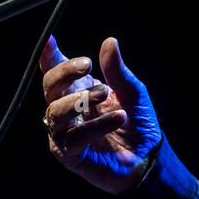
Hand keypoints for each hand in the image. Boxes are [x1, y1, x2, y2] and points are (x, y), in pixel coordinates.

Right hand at [38, 35, 178, 195]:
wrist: (150, 157)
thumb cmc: (139, 124)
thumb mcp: (133, 92)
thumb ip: (118, 71)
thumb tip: (110, 42)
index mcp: (80, 90)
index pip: (56, 71)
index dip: (49, 56)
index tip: (50, 41)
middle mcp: (68, 110)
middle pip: (50, 87)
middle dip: (65, 73)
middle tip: (87, 65)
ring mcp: (65, 132)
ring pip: (55, 112)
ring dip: (80, 99)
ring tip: (106, 93)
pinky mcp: (69, 154)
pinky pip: (72, 138)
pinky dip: (95, 126)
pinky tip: (118, 118)